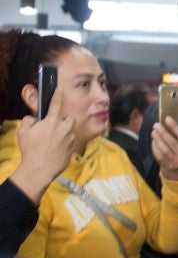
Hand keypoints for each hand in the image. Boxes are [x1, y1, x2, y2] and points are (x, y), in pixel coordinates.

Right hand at [10, 89, 75, 203]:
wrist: (40, 168)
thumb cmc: (31, 150)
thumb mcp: (23, 132)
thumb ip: (29, 120)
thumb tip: (34, 119)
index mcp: (51, 122)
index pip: (56, 104)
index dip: (57, 95)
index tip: (59, 89)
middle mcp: (64, 128)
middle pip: (69, 119)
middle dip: (64, 121)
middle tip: (54, 128)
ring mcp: (70, 138)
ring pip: (70, 131)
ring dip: (65, 133)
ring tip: (54, 141)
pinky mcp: (73, 148)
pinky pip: (71, 142)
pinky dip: (65, 143)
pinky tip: (57, 149)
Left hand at [152, 117, 177, 180]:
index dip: (174, 126)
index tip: (167, 118)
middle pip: (172, 142)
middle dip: (163, 132)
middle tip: (156, 125)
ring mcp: (174, 161)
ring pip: (164, 149)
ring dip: (158, 139)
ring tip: (153, 132)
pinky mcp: (166, 165)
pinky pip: (159, 155)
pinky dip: (155, 148)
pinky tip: (153, 141)